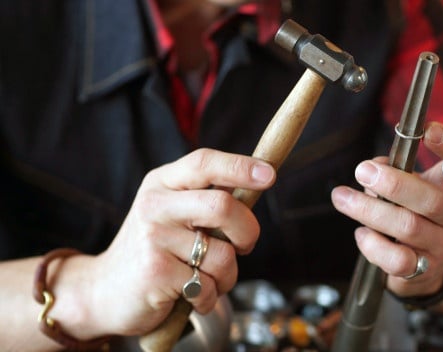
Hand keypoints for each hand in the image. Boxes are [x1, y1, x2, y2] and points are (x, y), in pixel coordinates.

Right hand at [74, 148, 275, 336]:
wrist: (102, 291)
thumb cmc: (153, 250)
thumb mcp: (172, 213)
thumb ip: (207, 199)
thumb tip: (258, 183)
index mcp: (163, 183)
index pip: (205, 162)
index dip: (241, 166)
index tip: (269, 174)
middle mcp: (155, 205)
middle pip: (223, 205)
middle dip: (248, 231)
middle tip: (245, 245)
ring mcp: (153, 238)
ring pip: (223, 254)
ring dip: (228, 276)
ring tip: (208, 278)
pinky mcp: (155, 271)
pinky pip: (208, 285)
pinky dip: (210, 298)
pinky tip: (191, 296)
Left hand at [330, 122, 442, 296]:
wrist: (429, 261)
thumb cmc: (416, 210)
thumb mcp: (413, 183)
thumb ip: (395, 170)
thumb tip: (372, 169)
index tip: (428, 129)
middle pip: (432, 200)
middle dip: (393, 184)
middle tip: (363, 171)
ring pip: (407, 227)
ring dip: (369, 210)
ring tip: (342, 197)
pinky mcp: (424, 270)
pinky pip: (397, 259)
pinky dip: (372, 244)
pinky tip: (362, 233)